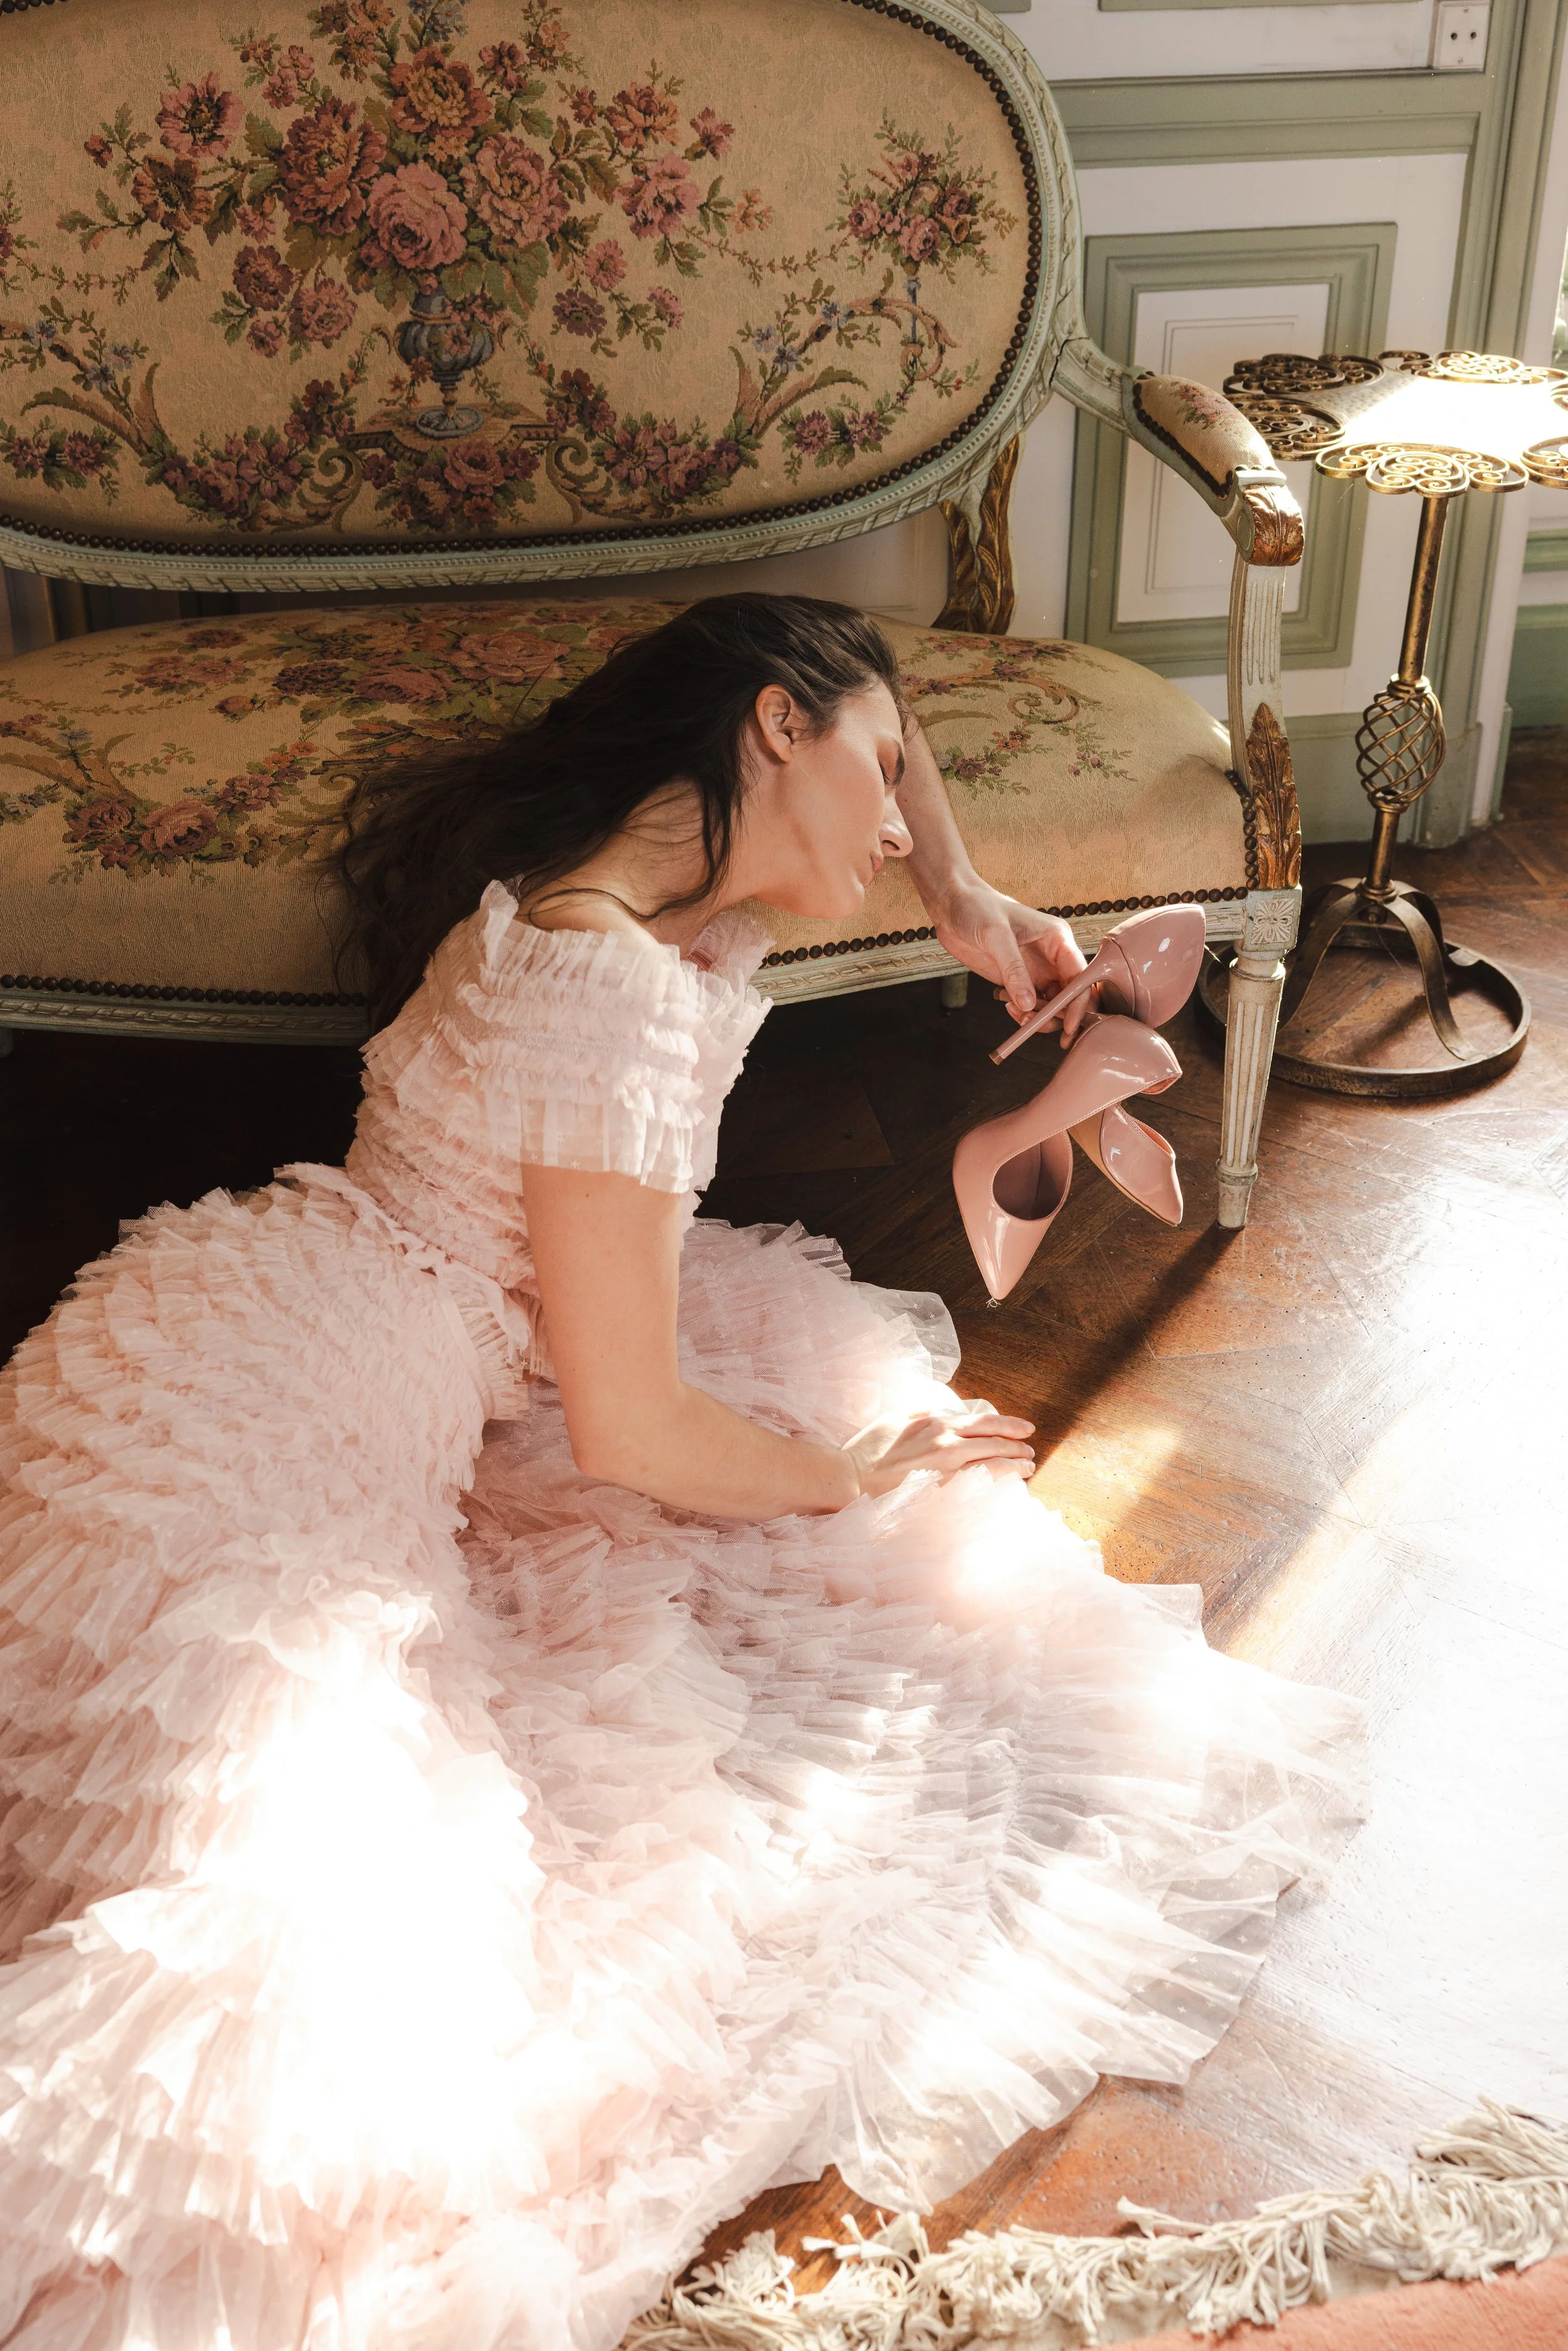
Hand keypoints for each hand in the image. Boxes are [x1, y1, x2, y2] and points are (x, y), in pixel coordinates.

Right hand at [843, 1398, 1034, 1498]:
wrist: (853, 1478)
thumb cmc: (870, 1448)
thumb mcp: (897, 1417)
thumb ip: (923, 1411)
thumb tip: (944, 1410)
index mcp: (938, 1423)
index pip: (985, 1422)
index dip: (1010, 1425)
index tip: (1025, 1430)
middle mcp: (948, 1444)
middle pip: (995, 1443)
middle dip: (1018, 1447)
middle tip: (1031, 1451)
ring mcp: (947, 1470)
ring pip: (993, 1465)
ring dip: (1015, 1466)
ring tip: (1027, 1468)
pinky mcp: (943, 1491)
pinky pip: (979, 1487)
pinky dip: (997, 1484)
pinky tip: (1007, 1487)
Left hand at [930, 877, 1092, 1041]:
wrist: (953, 906)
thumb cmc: (978, 908)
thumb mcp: (996, 936)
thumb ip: (1013, 970)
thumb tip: (1029, 1004)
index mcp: (1058, 938)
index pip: (1080, 976)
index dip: (1078, 1002)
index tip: (1067, 1025)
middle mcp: (1053, 956)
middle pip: (1070, 995)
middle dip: (1058, 1015)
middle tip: (1033, 1025)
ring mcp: (1037, 970)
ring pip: (1053, 1004)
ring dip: (1039, 1017)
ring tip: (1016, 1015)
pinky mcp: (1020, 979)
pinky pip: (1032, 1005)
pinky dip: (1024, 1014)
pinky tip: (1008, 1006)